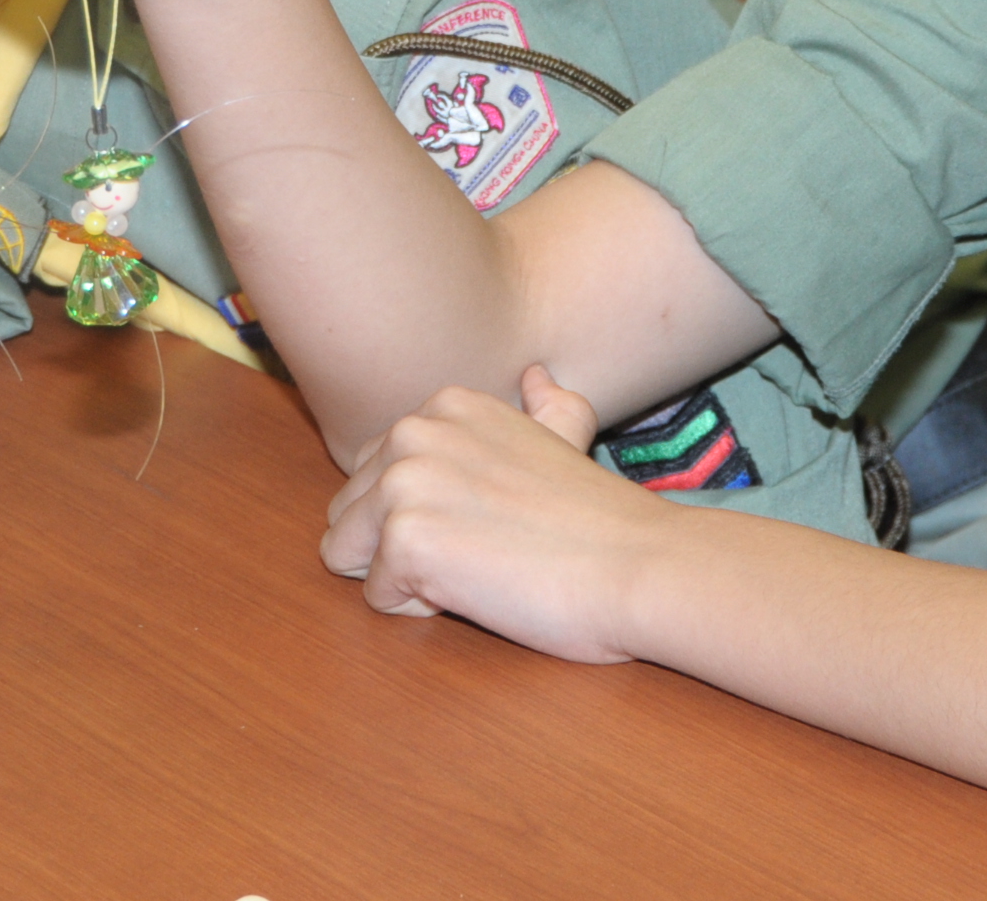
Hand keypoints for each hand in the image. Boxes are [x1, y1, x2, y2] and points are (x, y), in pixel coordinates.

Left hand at [318, 365, 669, 664]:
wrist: (636, 565)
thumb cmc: (602, 521)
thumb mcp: (571, 437)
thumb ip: (545, 407)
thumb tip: (536, 375)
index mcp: (444, 405)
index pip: (376, 473)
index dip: (429, 514)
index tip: (492, 519)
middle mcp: (413, 431)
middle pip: (351, 513)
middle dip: (403, 546)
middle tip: (485, 548)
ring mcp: (404, 483)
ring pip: (350, 554)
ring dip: (407, 577)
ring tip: (479, 566)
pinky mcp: (403, 540)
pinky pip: (377, 598)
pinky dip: (423, 610)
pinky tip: (482, 588)